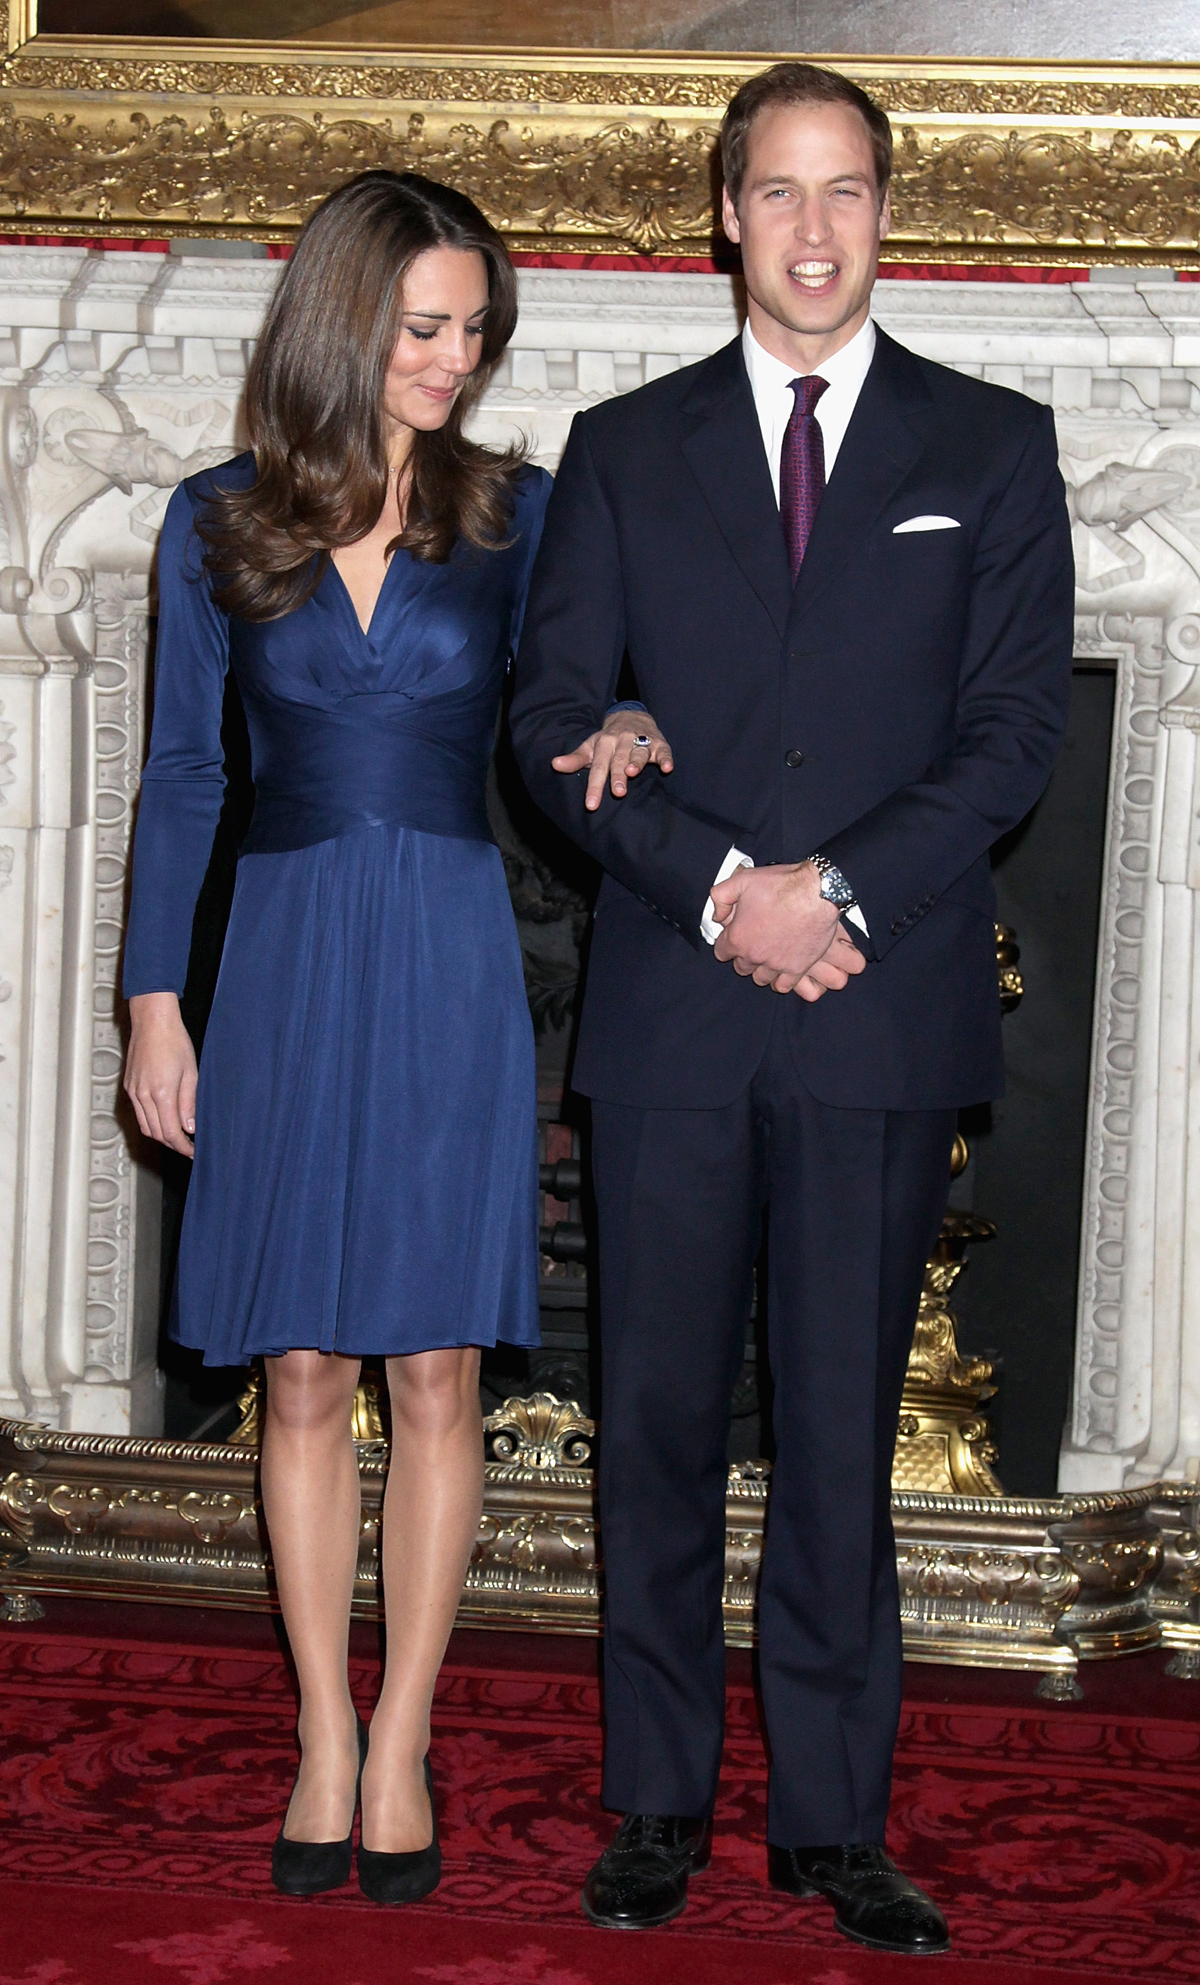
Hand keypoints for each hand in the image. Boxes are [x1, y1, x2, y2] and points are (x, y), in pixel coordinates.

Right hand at [124, 991, 198, 1153]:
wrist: (152, 1022)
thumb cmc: (174, 1042)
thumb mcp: (191, 1074)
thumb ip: (189, 1104)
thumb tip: (190, 1128)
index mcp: (161, 1094)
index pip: (170, 1133)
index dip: (182, 1147)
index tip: (193, 1152)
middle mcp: (143, 1096)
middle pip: (156, 1134)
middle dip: (173, 1144)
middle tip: (189, 1146)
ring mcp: (133, 1091)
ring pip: (145, 1126)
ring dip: (161, 1135)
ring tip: (178, 1135)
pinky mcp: (129, 1086)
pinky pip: (139, 1113)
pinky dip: (151, 1122)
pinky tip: (164, 1118)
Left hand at [551, 709, 673, 811]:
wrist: (632, 716)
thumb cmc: (608, 739)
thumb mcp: (590, 747)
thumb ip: (575, 759)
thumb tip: (554, 765)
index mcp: (604, 743)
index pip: (598, 767)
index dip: (594, 786)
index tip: (591, 805)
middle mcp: (623, 741)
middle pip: (618, 761)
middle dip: (617, 776)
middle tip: (617, 793)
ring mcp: (641, 741)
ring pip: (639, 753)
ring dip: (637, 762)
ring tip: (632, 773)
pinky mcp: (659, 744)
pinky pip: (663, 751)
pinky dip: (665, 758)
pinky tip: (667, 767)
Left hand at [710, 861, 866, 1000]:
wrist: (817, 892)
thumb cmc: (780, 885)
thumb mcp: (741, 880)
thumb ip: (720, 898)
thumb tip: (717, 916)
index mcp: (738, 938)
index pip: (721, 952)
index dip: (727, 942)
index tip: (737, 934)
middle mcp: (754, 956)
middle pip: (741, 967)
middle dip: (744, 955)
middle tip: (755, 941)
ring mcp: (776, 965)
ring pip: (760, 978)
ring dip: (761, 968)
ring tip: (769, 954)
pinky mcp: (797, 968)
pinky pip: (782, 986)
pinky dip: (779, 980)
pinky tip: (781, 968)